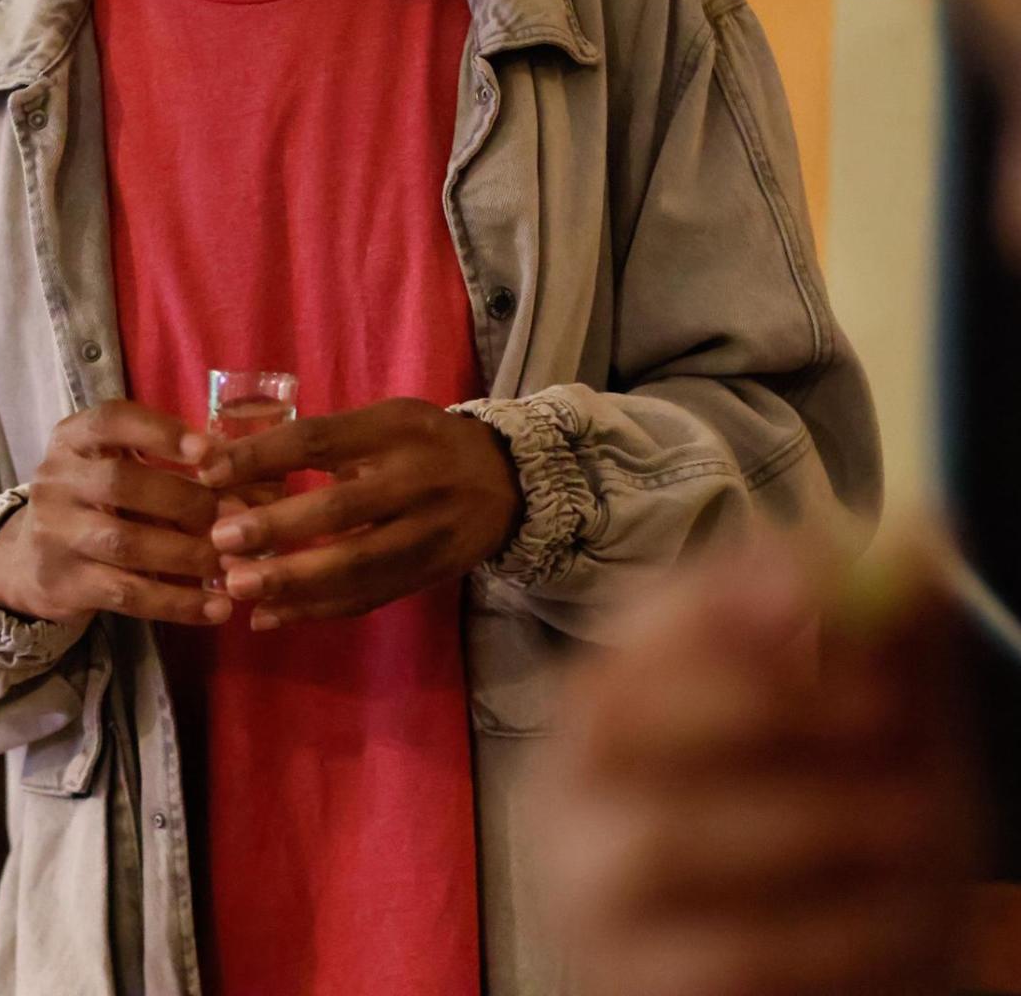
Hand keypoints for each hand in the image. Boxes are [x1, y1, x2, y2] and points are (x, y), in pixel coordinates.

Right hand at [0, 400, 232, 626]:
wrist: (33, 563)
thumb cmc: (100, 505)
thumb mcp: (125, 473)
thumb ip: (179, 472)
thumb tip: (259, 490)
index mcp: (74, 439)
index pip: (110, 420)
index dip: (159, 432)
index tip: (208, 450)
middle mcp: (57, 480)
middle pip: (121, 483)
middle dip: (186, 500)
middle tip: (236, 519)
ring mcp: (55, 533)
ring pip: (125, 543)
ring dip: (188, 555)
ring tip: (234, 566)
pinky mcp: (64, 583)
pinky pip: (127, 593)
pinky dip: (176, 603)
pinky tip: (215, 609)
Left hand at [197, 397, 521, 628]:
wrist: (507, 482)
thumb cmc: (424, 444)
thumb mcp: (384, 422)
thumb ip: (323, 441)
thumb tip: (232, 461)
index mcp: (396, 431)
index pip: (320, 440)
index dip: (262, 455)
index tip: (208, 471)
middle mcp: (416, 482)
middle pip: (342, 509)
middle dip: (277, 528)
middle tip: (219, 540)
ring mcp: (427, 534)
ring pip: (357, 565)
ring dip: (292, 581)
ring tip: (237, 588)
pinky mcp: (428, 575)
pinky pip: (368, 598)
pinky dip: (316, 611)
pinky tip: (269, 617)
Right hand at [546, 547, 976, 995]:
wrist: (842, 993)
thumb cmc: (848, 857)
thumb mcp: (882, 747)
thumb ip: (888, 652)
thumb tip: (913, 538)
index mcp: (621, 703)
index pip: (633, 625)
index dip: (714, 596)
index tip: (815, 583)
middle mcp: (570, 785)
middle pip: (614, 714)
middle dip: (765, 703)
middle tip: (885, 714)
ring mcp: (584, 890)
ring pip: (671, 837)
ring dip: (820, 826)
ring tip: (917, 835)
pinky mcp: (627, 985)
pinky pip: (729, 953)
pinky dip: (833, 936)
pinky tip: (889, 930)